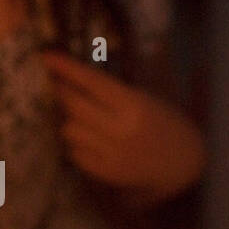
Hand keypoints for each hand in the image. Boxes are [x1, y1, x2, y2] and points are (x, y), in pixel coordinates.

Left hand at [42, 48, 204, 198]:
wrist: (182, 162)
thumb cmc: (164, 123)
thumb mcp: (146, 98)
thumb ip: (113, 90)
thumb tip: (75, 77)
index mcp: (133, 104)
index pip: (92, 82)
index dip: (67, 68)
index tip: (46, 56)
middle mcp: (120, 129)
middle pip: (74, 105)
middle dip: (61, 92)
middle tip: (57, 84)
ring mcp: (111, 153)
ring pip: (69, 129)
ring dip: (68, 118)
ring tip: (79, 115)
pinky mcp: (105, 172)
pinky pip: (74, 152)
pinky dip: (75, 142)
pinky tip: (88, 138)